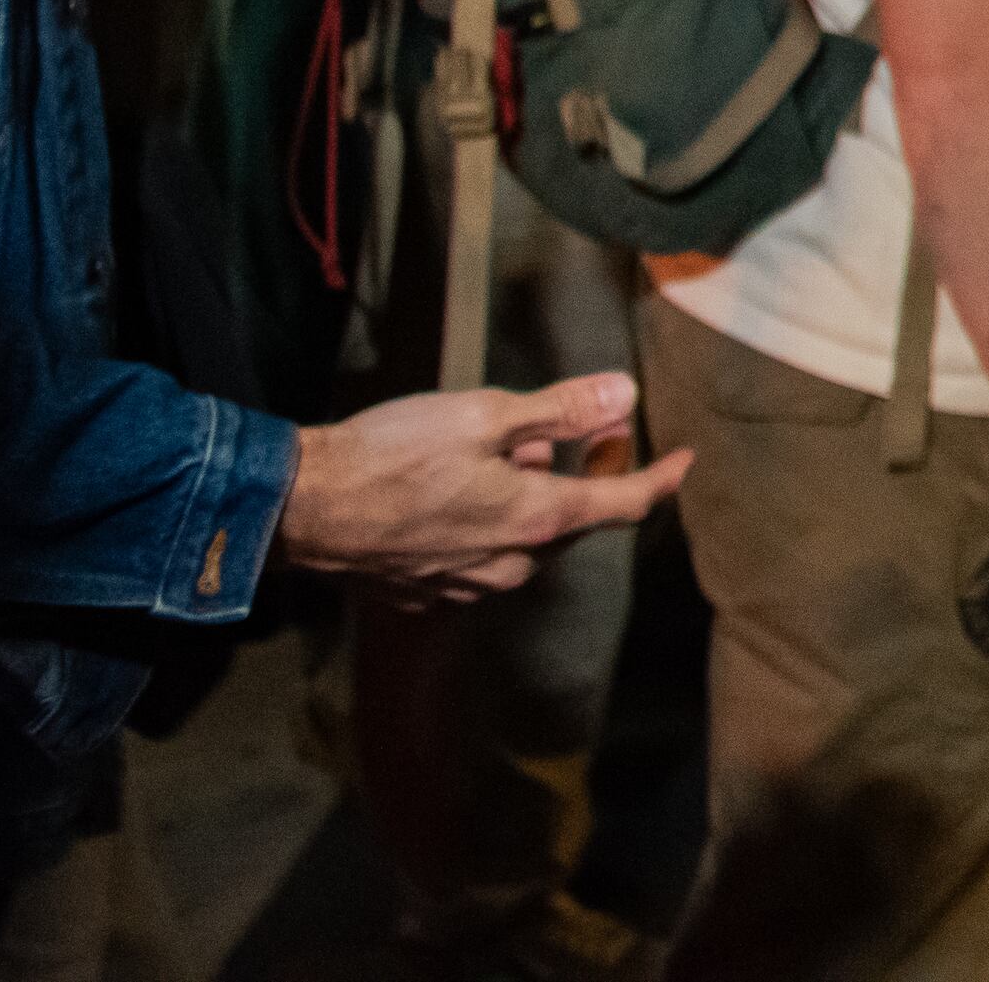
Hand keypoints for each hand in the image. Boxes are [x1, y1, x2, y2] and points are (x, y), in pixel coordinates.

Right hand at [280, 373, 685, 602]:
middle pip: (574, 519)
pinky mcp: (428, 593)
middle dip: (588, 472)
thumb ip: (563, 410)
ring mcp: (468, 587)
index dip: (661, 479)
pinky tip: (456, 488)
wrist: (301, 509)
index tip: (686, 460)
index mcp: (536, 522)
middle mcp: (511, 566)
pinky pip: (480, 555)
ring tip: (506, 449)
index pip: (624, 505)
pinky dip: (488, 519)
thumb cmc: (391, 455)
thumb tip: (626, 396)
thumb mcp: (486, 415)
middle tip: (586, 428)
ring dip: (532, 494)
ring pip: (525, 538)